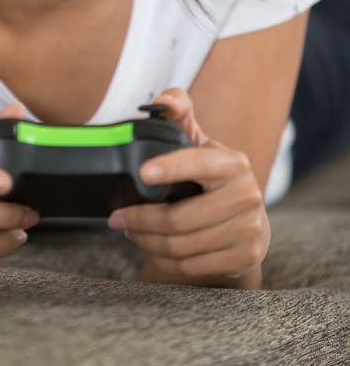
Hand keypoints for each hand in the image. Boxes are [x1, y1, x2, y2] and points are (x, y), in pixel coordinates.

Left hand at [107, 89, 270, 287]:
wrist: (247, 225)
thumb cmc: (212, 180)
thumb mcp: (199, 145)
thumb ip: (180, 115)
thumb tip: (165, 99)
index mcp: (233, 164)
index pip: (200, 163)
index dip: (172, 167)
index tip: (142, 172)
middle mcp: (248, 196)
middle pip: (180, 218)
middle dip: (140, 219)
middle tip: (116, 217)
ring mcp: (249, 230)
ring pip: (181, 246)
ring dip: (147, 241)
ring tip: (131, 231)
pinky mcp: (245, 258)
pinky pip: (191, 266)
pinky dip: (164, 260)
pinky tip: (153, 249)